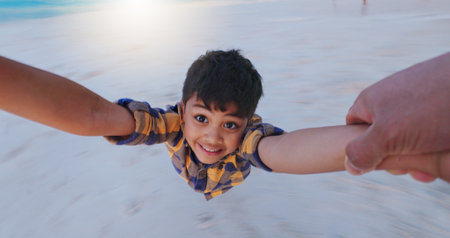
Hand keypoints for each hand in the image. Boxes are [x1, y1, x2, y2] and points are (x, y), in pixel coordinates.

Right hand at [345, 52, 449, 181]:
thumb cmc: (433, 106)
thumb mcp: (388, 135)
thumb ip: (363, 151)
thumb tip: (349, 164)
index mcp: (371, 100)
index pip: (353, 127)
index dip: (363, 149)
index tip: (381, 161)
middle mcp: (391, 97)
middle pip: (382, 134)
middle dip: (396, 155)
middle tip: (411, 165)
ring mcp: (416, 98)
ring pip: (408, 135)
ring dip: (418, 154)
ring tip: (432, 160)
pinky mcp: (437, 102)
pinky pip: (429, 129)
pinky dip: (434, 144)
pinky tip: (443, 149)